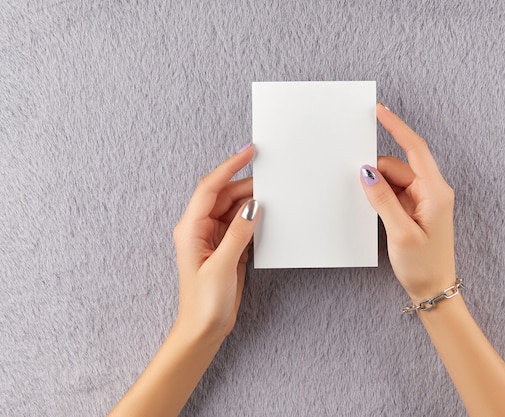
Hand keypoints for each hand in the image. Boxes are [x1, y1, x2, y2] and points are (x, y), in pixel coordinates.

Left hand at [172, 145, 258, 342]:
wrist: (203, 329)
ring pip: (234, 208)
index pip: (210, 188)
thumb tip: (253, 206)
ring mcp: (214, 237)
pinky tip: (267, 215)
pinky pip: (240, 223)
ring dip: (251, 201)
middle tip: (271, 178)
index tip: (248, 152)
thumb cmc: (204, 303)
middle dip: (246, 184)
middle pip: (224, 195)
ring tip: (273, 195)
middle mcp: (200, 228)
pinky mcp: (226, 247)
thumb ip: (238, 233)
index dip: (229, 167)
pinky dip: (253, 217)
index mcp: (191, 228)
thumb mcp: (222, 266)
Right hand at [361, 103, 455, 301]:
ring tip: (365, 202)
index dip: (397, 127)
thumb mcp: (400, 232)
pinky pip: (394, 192)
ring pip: (394, 179)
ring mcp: (423, 200)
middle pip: (399, 166)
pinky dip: (381, 194)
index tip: (379, 111)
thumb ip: (382, 199)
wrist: (434, 290)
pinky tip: (371, 205)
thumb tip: (367, 172)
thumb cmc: (424, 265)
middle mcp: (432, 191)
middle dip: (376, 170)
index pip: (415, 149)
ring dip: (377, 185)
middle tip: (354, 178)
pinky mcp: (415, 209)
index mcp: (435, 192)